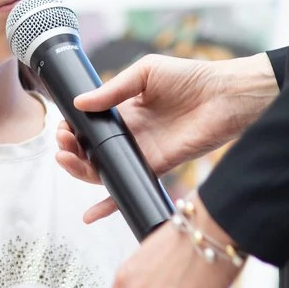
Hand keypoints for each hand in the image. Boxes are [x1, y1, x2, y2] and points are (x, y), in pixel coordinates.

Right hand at [55, 53, 277, 221]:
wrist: (226, 96)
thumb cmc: (191, 77)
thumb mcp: (145, 72)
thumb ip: (113, 89)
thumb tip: (79, 103)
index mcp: (124, 110)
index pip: (89, 124)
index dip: (72, 128)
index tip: (62, 127)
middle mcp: (130, 133)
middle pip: (90, 149)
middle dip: (69, 149)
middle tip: (62, 144)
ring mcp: (141, 152)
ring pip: (102, 169)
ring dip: (79, 169)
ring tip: (66, 159)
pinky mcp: (156, 167)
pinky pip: (129, 185)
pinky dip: (109, 204)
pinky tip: (90, 215)